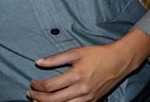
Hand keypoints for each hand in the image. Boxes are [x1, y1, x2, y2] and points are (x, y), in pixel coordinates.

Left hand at [28, 31, 149, 101]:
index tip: (32, 82)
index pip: (50, 86)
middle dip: (38, 98)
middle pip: (54, 100)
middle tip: (30, 93)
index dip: (38, 86)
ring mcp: (88, 98)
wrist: (119, 61)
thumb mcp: (76, 52)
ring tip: (38, 101)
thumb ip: (56, 58)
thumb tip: (38, 62)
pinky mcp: (92, 101)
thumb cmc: (98, 55)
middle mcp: (82, 89)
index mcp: (76, 76)